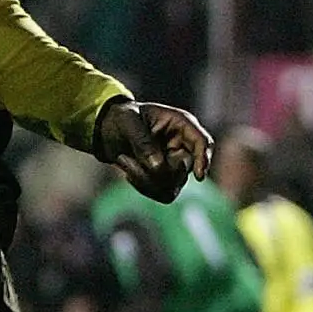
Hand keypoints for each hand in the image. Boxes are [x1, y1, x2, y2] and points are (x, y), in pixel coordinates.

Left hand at [95, 99, 210, 200]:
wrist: (109, 130)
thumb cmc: (122, 118)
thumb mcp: (127, 122)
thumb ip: (142, 142)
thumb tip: (158, 166)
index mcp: (181, 124)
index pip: (202, 143)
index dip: (203, 159)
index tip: (199, 176)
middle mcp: (183, 145)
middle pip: (186, 169)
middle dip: (157, 172)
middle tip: (124, 159)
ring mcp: (176, 163)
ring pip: (173, 186)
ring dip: (145, 180)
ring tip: (124, 160)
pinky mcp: (166, 178)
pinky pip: (163, 193)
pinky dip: (143, 187)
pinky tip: (129, 173)